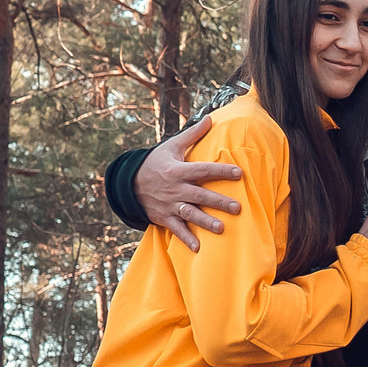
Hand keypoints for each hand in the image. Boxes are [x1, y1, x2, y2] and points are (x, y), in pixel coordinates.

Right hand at [135, 116, 244, 250]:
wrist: (129, 184)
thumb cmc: (155, 162)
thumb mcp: (171, 146)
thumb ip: (192, 134)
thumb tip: (210, 118)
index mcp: (179, 170)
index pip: (203, 170)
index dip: (221, 171)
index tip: (239, 173)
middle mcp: (176, 189)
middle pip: (200, 196)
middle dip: (218, 202)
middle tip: (237, 208)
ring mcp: (170, 205)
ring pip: (190, 214)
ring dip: (205, 222)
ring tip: (221, 229)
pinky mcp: (165, 218)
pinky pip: (176, 230)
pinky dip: (186, 239)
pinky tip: (198, 248)